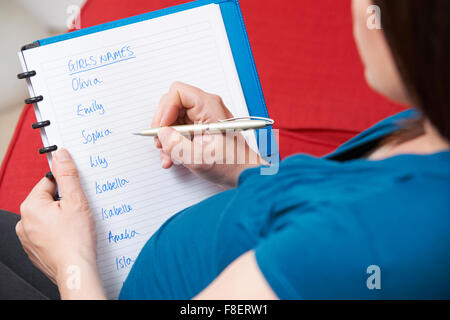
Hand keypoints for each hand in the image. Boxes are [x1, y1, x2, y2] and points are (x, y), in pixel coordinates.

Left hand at [16, 148, 104, 298]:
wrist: (75, 269)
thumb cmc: (76, 239)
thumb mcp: (76, 200)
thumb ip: (68, 174)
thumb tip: (61, 155)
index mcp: (30, 206)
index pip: (49, 183)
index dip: (67, 188)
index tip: (76, 196)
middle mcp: (23, 221)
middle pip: (48, 200)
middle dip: (64, 204)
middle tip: (78, 214)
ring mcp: (27, 237)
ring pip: (48, 217)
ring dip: (61, 218)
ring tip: (75, 227)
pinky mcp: (34, 249)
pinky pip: (46, 232)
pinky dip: (58, 232)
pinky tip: (70, 237)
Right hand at [152, 82, 264, 186]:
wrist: (245, 174)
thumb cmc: (233, 164)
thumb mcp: (200, 158)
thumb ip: (177, 145)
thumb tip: (162, 134)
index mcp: (210, 107)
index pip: (178, 93)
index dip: (165, 109)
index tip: (162, 128)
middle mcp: (206, 108)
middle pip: (172, 105)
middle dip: (163, 125)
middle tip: (161, 142)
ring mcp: (203, 118)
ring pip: (173, 118)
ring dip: (166, 136)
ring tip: (167, 154)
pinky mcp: (200, 129)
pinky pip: (179, 129)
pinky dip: (172, 142)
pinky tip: (172, 157)